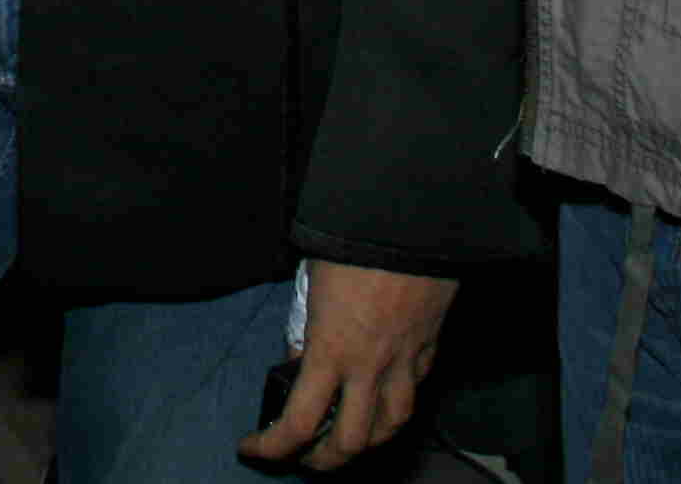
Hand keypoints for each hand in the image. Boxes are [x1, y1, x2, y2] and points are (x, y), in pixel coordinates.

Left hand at [239, 261, 456, 468]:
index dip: (271, 447)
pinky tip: (386, 394)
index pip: (297, 423)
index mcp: (330, 351)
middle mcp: (369, 367)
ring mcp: (404, 361)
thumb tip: (301, 355)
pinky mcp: (429, 346)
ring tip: (349, 440)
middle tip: (304, 458)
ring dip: (366, 441)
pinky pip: (414, 388)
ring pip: (390, 425)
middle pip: (350, 443)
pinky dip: (396, 400)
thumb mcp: (311, 281)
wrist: (410, 221)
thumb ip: (303, 324)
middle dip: (323, 461)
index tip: (251, 447)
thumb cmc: (351, 240)